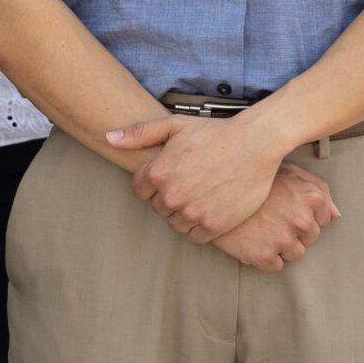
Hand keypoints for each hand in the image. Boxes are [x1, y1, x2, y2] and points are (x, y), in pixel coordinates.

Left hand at [115, 112, 284, 242]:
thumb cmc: (214, 132)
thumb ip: (138, 134)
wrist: (256, 143)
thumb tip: (108, 138)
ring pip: (175, 223)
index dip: (153, 184)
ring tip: (201, 196)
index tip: (170, 176)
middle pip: (158, 207)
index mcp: (156, 173)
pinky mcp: (214, 225)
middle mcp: (171, 195)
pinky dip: (199, 228)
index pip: (139, 191)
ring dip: (184, 214)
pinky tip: (209, 211)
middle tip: (190, 184)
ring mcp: (193, 212)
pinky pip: (195, 237)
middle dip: (169, 198)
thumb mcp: (174, 125)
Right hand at [211, 162, 340, 271]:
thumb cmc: (250, 177)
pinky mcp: (264, 256)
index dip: (303, 215)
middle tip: (269, 219)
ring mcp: (283, 239)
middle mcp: (301, 220)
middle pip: (310, 239)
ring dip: (280, 246)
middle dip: (293, 231)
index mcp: (310, 197)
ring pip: (294, 254)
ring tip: (260, 230)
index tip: (285, 209)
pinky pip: (276, 265)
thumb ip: (317, 188)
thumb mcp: (287, 171)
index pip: (323, 219)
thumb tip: (335, 214)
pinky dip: (265, 257)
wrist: (210, 190)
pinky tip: (252, 240)